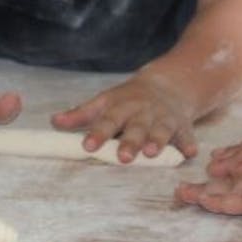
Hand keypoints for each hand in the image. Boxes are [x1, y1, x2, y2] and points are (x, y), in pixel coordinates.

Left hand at [51, 74, 196, 163]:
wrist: (169, 85)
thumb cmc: (129, 99)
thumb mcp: (104, 102)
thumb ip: (81, 115)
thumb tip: (54, 122)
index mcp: (119, 105)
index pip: (106, 119)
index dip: (97, 133)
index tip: (87, 146)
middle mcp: (141, 111)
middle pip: (134, 126)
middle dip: (129, 141)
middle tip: (123, 156)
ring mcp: (163, 118)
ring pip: (160, 130)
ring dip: (157, 141)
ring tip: (151, 153)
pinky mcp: (183, 126)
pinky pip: (187, 135)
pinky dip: (188, 143)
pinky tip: (187, 153)